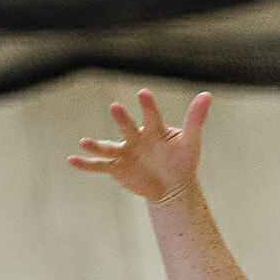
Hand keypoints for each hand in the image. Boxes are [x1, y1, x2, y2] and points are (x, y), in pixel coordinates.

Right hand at [68, 88, 211, 202]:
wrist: (173, 186)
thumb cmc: (182, 160)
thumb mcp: (190, 142)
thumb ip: (195, 119)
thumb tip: (207, 94)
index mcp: (153, 129)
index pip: (151, 115)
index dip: (148, 106)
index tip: (143, 93)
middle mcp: (136, 137)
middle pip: (128, 127)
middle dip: (122, 119)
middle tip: (115, 107)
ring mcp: (124, 152)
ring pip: (109, 146)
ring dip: (97, 144)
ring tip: (85, 141)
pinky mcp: (117, 167)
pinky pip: (99, 165)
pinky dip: (86, 163)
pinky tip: (72, 160)